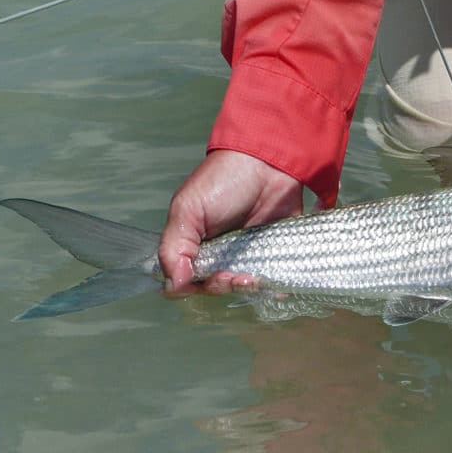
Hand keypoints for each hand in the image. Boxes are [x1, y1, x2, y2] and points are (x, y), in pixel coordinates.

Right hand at [159, 150, 306, 294]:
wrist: (268, 162)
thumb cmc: (223, 180)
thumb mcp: (188, 209)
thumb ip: (174, 247)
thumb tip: (173, 285)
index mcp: (193, 245)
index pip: (186, 282)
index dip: (195, 287)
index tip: (211, 277)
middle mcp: (219, 254)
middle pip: (216, 289)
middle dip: (225, 287)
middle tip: (237, 276)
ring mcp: (247, 255)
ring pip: (244, 288)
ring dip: (248, 290)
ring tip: (255, 278)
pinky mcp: (274, 252)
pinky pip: (274, 279)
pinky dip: (276, 288)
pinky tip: (277, 287)